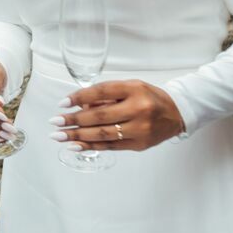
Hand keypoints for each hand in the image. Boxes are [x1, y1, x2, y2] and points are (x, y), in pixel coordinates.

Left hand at [52, 80, 184, 151]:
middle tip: (55, 122)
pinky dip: (91, 146)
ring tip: (59, 135)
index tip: (62, 103)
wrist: (177, 113)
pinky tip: (75, 145)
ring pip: (103, 134)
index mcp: (134, 89)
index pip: (101, 92)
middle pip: (100, 116)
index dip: (79, 97)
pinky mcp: (139, 144)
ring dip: (77, 136)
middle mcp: (138, 109)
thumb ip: (107, 94)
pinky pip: (110, 146)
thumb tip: (80, 104)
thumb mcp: (130, 87)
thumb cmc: (149, 97)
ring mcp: (139, 129)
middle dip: (74, 120)